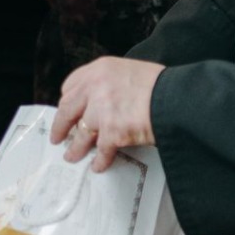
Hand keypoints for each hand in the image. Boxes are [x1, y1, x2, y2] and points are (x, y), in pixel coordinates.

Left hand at [52, 57, 164, 171]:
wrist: (177, 98)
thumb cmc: (162, 85)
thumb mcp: (131, 72)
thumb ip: (112, 83)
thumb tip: (103, 101)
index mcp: (100, 69)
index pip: (71, 85)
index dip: (68, 101)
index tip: (67, 110)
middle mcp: (95, 87)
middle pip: (68, 109)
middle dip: (61, 125)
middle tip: (58, 137)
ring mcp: (101, 110)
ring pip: (80, 133)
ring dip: (75, 148)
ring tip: (71, 157)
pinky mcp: (111, 132)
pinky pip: (100, 151)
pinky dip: (99, 161)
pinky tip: (98, 166)